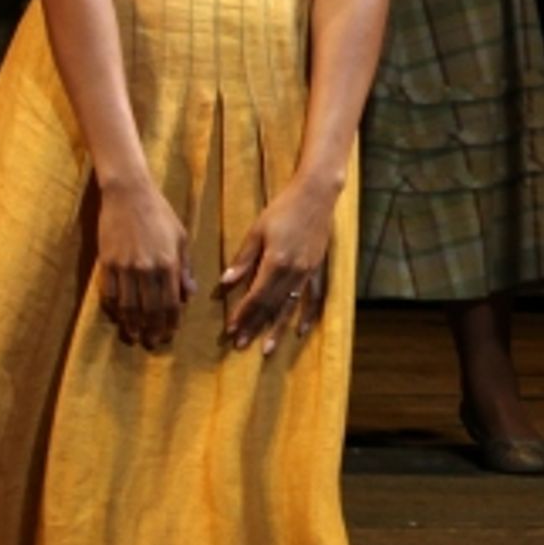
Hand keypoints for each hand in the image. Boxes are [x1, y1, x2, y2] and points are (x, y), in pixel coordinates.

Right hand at [96, 176, 195, 348]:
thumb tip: (189, 294)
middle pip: (149, 309)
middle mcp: (146, 268)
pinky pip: (109, 293)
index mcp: (168, 263)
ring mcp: (124, 267)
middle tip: (153, 342)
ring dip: (132, 324)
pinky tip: (118, 316)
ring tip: (135, 336)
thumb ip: (185, 267)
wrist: (128, 193)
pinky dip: (114, 308)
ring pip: (128, 306)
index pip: (171, 302)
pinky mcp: (107, 263)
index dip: (170, 321)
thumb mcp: (180, 237)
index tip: (170, 333)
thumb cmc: (159, 213)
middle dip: (152, 329)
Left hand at [215, 178, 336, 357]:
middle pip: (271, 306)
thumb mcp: (257, 231)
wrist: (315, 195)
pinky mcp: (318, 269)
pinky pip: (315, 298)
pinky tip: (301, 330)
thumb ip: (243, 260)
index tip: (230, 330)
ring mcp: (308, 273)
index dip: (242, 314)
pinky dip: (309, 316)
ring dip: (277, 328)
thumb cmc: (282, 209)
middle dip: (254, 327)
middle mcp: (293, 273)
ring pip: (290, 306)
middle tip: (240, 345)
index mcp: (275, 262)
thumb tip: (225, 283)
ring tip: (267, 348)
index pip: (255, 296)